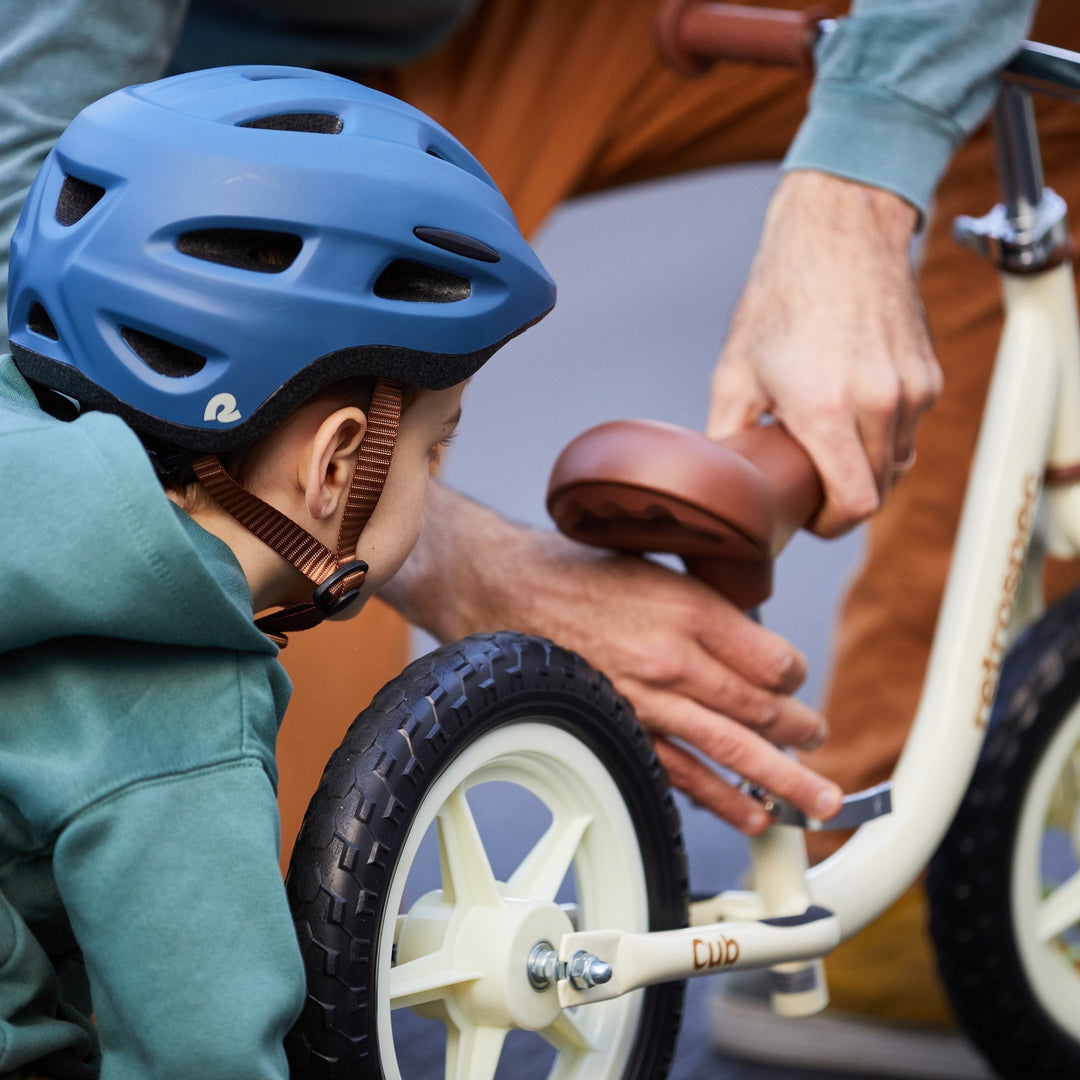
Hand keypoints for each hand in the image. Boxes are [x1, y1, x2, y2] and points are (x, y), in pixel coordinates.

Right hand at [383, 482, 843, 833]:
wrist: (503, 591)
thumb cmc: (577, 572)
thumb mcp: (655, 563)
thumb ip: (707, 603)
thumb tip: (749, 636)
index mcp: (690, 608)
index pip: (774, 660)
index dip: (796, 676)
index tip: (797, 680)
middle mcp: (674, 658)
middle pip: (763, 710)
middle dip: (802, 734)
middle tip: (822, 746)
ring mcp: (646, 700)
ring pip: (731, 750)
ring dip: (781, 781)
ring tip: (818, 804)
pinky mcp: (621, 727)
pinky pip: (679, 773)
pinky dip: (721, 798)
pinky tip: (751, 815)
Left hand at [708, 170, 942, 536]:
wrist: (838, 232)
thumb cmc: (780, 299)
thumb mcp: (734, 372)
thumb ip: (727, 436)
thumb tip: (717, 481)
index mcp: (825, 407)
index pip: (854, 505)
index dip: (828, 525)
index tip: (808, 518)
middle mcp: (878, 402)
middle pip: (877, 493)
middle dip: (843, 502)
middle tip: (810, 488)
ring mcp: (911, 389)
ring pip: (897, 465)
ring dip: (865, 469)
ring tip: (828, 446)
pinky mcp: (929, 376)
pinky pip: (910, 431)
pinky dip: (884, 437)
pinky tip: (852, 414)